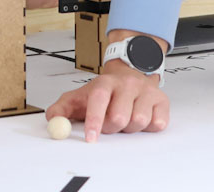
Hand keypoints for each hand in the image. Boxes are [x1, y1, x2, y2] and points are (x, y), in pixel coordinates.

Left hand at [45, 31, 170, 141]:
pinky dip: (148, 127)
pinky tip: (140, 116)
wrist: (129, 75)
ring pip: (138, 121)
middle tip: (110, 123)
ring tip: (125, 118)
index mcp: (105, 82)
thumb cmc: (104, 92)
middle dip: (112, 128)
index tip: (91, 138)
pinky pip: (157, 123)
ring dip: (129, 128)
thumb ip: (61, 109)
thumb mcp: (79, 97)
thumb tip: (52, 120)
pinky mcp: (162, 100)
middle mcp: (127, 83)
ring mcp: (146, 90)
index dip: (94, 120)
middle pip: (119, 116)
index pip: (99, 100)